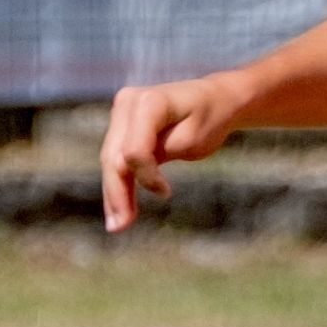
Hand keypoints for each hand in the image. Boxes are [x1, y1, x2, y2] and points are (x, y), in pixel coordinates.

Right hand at [99, 76, 240, 231]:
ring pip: (111, 158)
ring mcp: (121, 110)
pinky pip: (116, 155)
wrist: (215, 99)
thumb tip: (129, 172)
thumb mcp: (192, 140)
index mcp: (149, 102)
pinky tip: (118, 208)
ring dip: (114, 193)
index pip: (135, 150)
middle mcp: (128, 102)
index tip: (166, 193)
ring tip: (116, 225)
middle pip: (115, 156)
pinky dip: (119, 181)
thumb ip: (160, 154)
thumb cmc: (209, 119)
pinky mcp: (121, 122)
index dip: (146, 176)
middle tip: (119, 227)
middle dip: (117, 193)